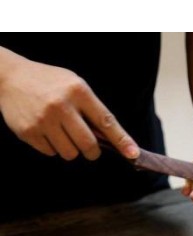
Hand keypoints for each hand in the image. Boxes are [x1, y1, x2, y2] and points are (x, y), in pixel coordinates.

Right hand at [0, 57, 139, 160]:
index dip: (122, 140)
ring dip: (71, 149)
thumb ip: (91, 109)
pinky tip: (46, 131)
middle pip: (88, 145)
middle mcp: (62, 105)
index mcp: (78, 91)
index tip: (133, 154)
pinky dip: (53, 147)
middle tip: (90, 149)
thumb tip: (109, 139)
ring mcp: (43, 120)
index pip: (105, 121)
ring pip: (70, 153)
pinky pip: (51, 153)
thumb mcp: (74, 85)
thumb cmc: (49, 83)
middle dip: (92, 152)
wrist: (9, 77)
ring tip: (62, 133)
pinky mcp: (28, 132)